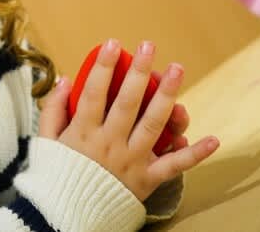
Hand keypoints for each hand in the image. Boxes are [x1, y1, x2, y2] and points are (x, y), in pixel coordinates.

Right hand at [37, 40, 219, 200]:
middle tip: (149, 46)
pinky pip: (174, 166)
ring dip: (167, 96)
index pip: (94, 93)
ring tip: (176, 70)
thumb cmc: (57, 176)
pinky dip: (195, 155)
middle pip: (127, 103)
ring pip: (153, 125)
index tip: (113, 44)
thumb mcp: (46, 142)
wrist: (67, 217)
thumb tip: (66, 77)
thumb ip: (53, 110)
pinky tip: (213, 139)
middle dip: (139, 72)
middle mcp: (109, 143)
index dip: (104, 67)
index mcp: (84, 132)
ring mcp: (131, 160)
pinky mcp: (147, 179)